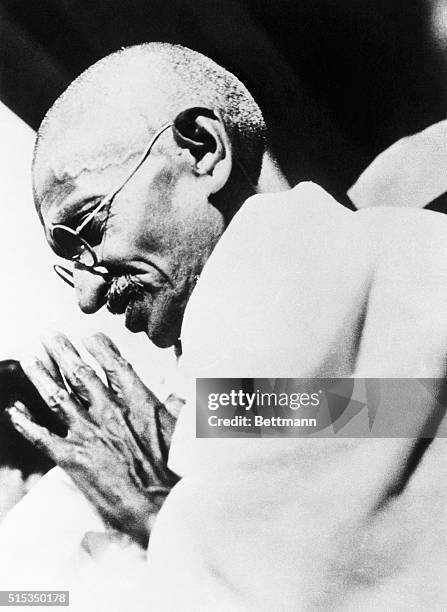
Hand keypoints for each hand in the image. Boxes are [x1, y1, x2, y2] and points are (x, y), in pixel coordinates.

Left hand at [7, 332, 178, 546]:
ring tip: (29, 358)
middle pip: (80, 373)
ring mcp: (88, 433)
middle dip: (62, 351)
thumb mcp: (186, 429)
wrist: (160, 505)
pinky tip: (14, 410)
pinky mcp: (71, 458)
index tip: (89, 335)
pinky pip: (42, 437)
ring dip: (41, 375)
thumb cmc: (176, 471)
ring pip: (57, 396)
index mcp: (139, 401)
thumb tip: (178, 395)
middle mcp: (109, 411)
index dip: (100, 347)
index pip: (114, 365)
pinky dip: (25, 423)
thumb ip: (179, 406)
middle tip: (49, 336)